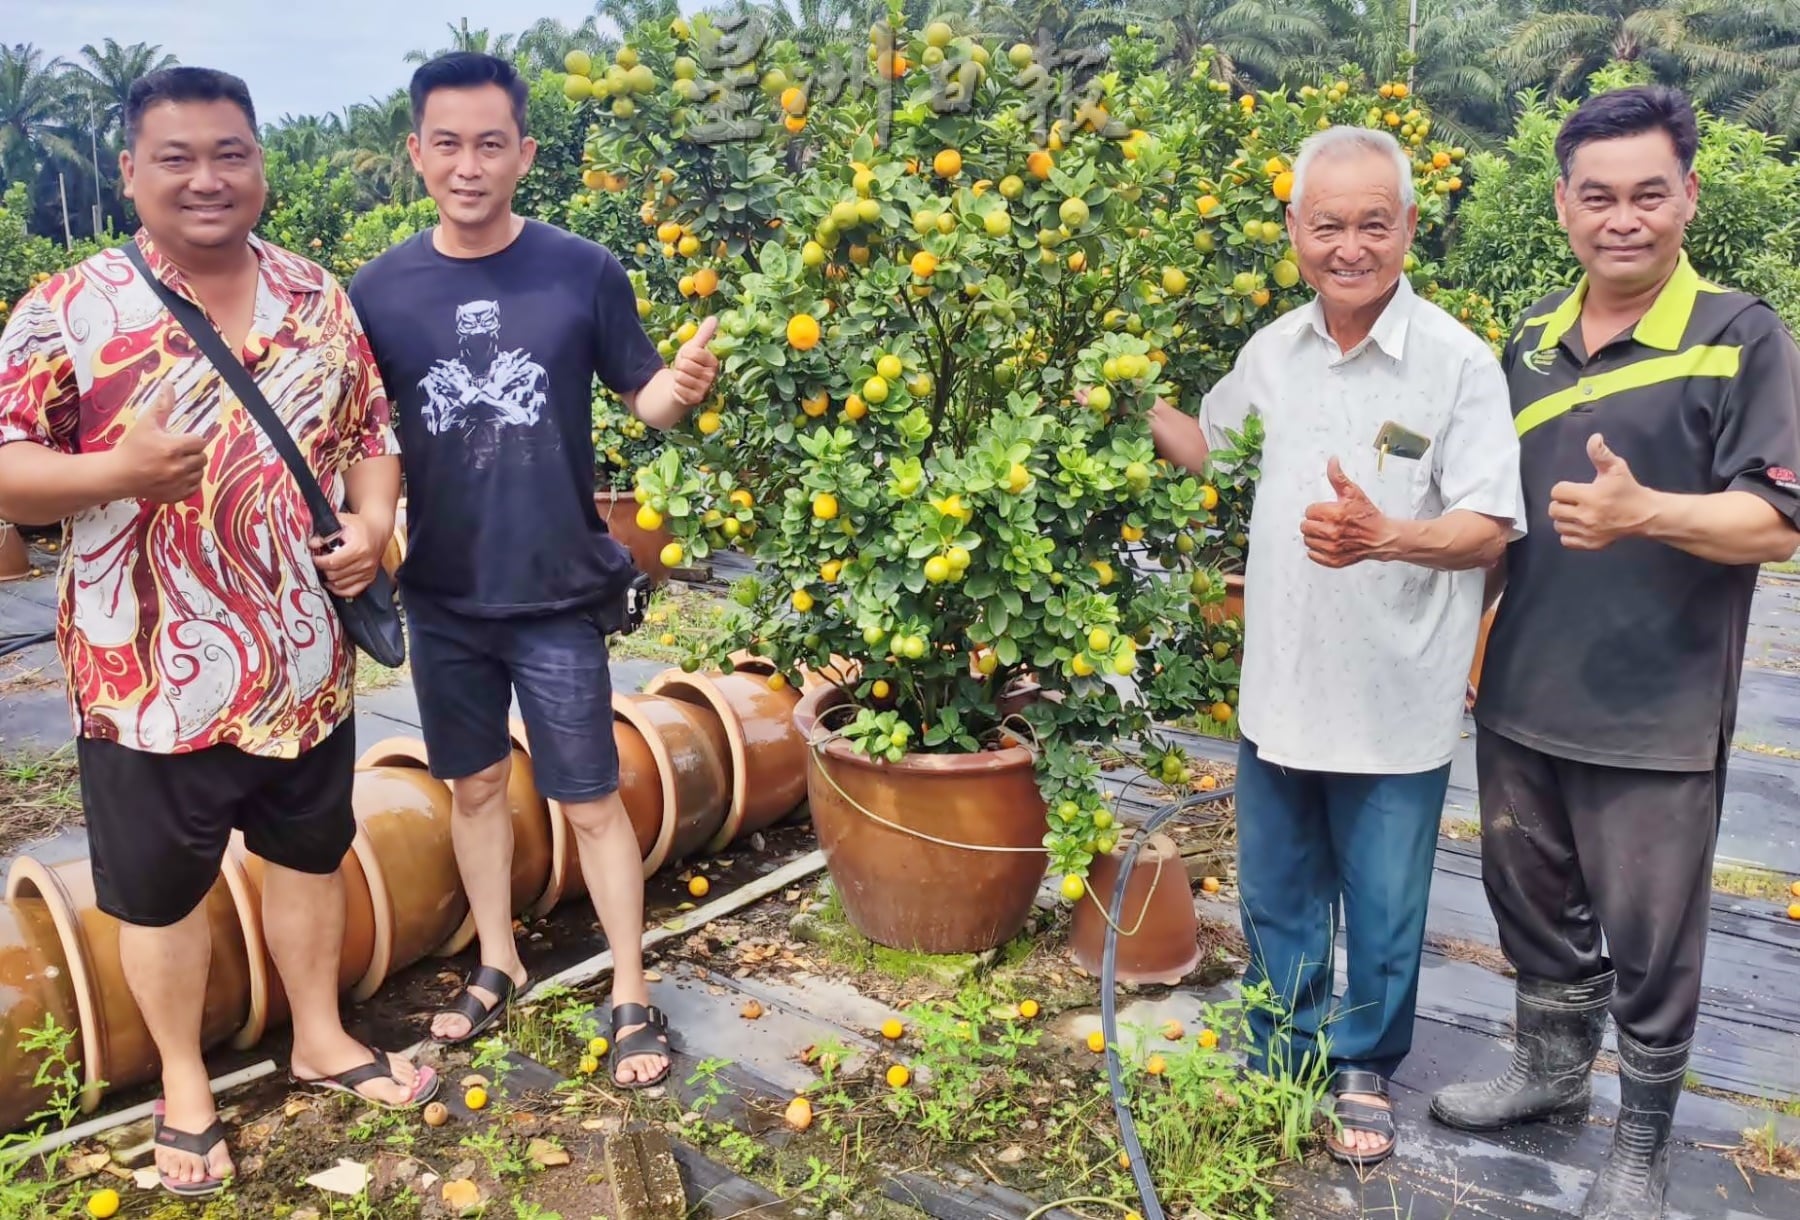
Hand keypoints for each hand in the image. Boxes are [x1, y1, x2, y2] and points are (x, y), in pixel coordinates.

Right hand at [113, 386, 207, 503]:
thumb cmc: (132, 447)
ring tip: (176, 464)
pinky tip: (176, 476)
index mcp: (172, 448)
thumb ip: (162, 405)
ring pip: (200, 473)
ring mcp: (177, 484)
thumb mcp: (147, 424)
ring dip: (192, 468)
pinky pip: (194, 488)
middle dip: (192, 453)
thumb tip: (169, 384)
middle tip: (177, 452)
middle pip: (202, 458)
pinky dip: (189, 482)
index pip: (199, 442)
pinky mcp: (175, 496)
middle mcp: (177, 467)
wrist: (118, 474)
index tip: (180, 440)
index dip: (191, 440)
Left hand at [310, 511, 386, 598]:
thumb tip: (312, 544)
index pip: (333, 562)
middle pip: (335, 574)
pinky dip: (340, 590)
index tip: (314, 558)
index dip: (319, 562)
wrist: (378, 529)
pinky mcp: (369, 578)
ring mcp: (368, 571)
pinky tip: (333, 583)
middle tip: (319, 563)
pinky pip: (352, 591)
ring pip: (341, 584)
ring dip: (330, 579)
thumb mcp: (342, 522)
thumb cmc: (360, 526)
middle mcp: (365, 562)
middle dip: (323, 570)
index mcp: (358, 547)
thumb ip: (326, 533)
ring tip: (325, 571)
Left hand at [670, 316, 719, 410]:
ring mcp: (704, 389)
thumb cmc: (688, 364)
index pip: (693, 352)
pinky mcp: (696, 399)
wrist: (681, 384)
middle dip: (680, 366)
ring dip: (678, 377)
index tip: (687, 358)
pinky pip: (679, 389)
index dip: (685, 354)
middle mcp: (712, 376)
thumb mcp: (693, 347)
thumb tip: (714, 318)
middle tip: (684, 370)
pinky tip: (681, 388)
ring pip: (681, 377)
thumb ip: (704, 334)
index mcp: (713, 362)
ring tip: (683, 378)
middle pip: (686, 365)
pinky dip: (676, 388)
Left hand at [1300, 457, 1398, 567]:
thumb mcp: (1353, 492)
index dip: (1318, 509)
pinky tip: (1328, 543)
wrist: (1381, 537)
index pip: (1309, 511)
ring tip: (1328, 532)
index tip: (1328, 511)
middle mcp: (1332, 533)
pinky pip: (1313, 555)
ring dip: (1315, 536)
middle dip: (1314, 522)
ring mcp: (1332, 548)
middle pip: (1305, 526)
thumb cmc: (1367, 515)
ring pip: (1307, 541)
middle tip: (1326, 521)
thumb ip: (1338, 477)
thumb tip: (1332, 461)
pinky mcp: (1333, 560)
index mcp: (1335, 514)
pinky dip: (1317, 550)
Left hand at [1548, 433, 1650, 550]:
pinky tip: (1579, 525)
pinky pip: (1566, 540)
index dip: (1563, 488)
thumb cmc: (1628, 489)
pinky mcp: (1591, 544)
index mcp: (1590, 496)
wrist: (1645, 514)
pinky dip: (1569, 533)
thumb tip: (1594, 438)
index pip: (1557, 492)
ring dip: (1564, 518)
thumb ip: (1601, 453)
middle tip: (1574, 500)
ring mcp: (1588, 532)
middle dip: (1561, 503)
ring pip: (1558, 525)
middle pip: (1554, 509)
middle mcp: (1586, 516)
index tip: (1574, 488)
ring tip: (1577, 512)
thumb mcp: (1616, 468)